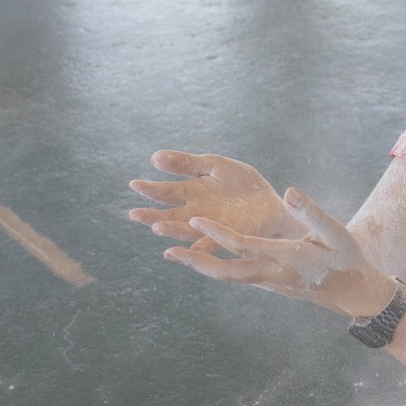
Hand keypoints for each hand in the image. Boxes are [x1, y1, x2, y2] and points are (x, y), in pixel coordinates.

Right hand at [129, 150, 291, 247]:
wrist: (271, 201)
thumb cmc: (241, 184)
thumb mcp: (214, 165)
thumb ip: (186, 163)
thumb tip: (154, 157)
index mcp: (191, 192)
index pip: (165, 191)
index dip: (150, 189)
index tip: (134, 185)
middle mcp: (196, 212)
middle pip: (169, 215)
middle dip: (151, 215)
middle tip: (134, 214)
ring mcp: (211, 225)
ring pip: (186, 229)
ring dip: (172, 229)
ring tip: (156, 227)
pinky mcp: (229, 235)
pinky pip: (213, 242)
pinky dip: (202, 245)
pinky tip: (192, 249)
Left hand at [171, 188, 397, 318]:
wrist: (356, 294)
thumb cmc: (349, 259)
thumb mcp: (336, 232)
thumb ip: (312, 212)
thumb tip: (290, 193)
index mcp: (286, 258)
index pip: (245, 246)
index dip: (219, 235)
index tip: (196, 221)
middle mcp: (272, 274)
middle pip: (226, 272)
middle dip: (196, 262)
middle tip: (168, 251)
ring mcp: (269, 284)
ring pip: (228, 277)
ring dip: (200, 267)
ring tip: (174, 254)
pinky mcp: (270, 285)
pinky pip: (236, 277)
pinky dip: (215, 268)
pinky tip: (201, 260)